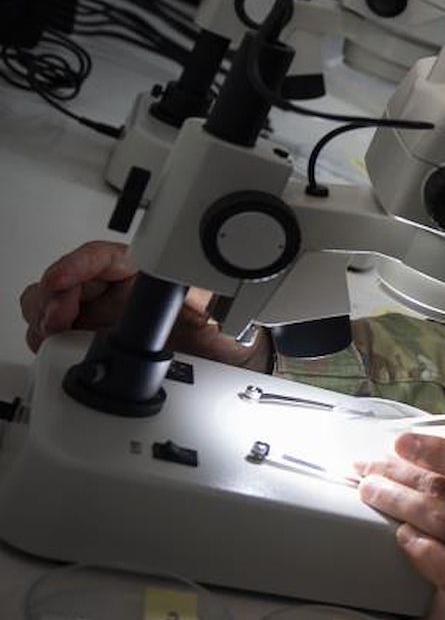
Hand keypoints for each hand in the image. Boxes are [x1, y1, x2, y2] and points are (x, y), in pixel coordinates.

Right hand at [20, 240, 268, 366]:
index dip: (77, 264)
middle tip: (58, 317)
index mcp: (142, 274)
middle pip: (65, 281)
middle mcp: (115, 293)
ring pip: (51, 306)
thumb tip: (204, 286)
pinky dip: (47, 340)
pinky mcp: (91, 343)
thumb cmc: (220, 328)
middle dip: (52, 295)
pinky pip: (56, 337)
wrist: (225, 363)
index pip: (101, 257)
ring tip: (53, 332)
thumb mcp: (219, 304)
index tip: (61, 279)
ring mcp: (99, 318)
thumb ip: (208, 293)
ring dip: (44, 317)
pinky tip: (54, 347)